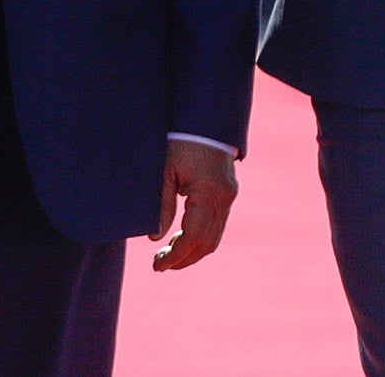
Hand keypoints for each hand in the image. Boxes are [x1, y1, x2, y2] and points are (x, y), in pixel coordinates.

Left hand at [152, 140, 236, 270]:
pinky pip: (218, 224)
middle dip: (184, 259)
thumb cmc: (180, 140)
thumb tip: (155, 239)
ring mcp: (229, 195)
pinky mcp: (229, 192)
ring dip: (193, 250)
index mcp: (208, 192)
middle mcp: (224, 197)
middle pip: (207, 243)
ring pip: (215, 236)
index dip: (176, 256)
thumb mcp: (164, 171)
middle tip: (160, 265)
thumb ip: (161, 205)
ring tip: (168, 253)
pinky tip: (183, 237)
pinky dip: (202, 237)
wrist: (205, 119)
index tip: (158, 265)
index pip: (193, 237)